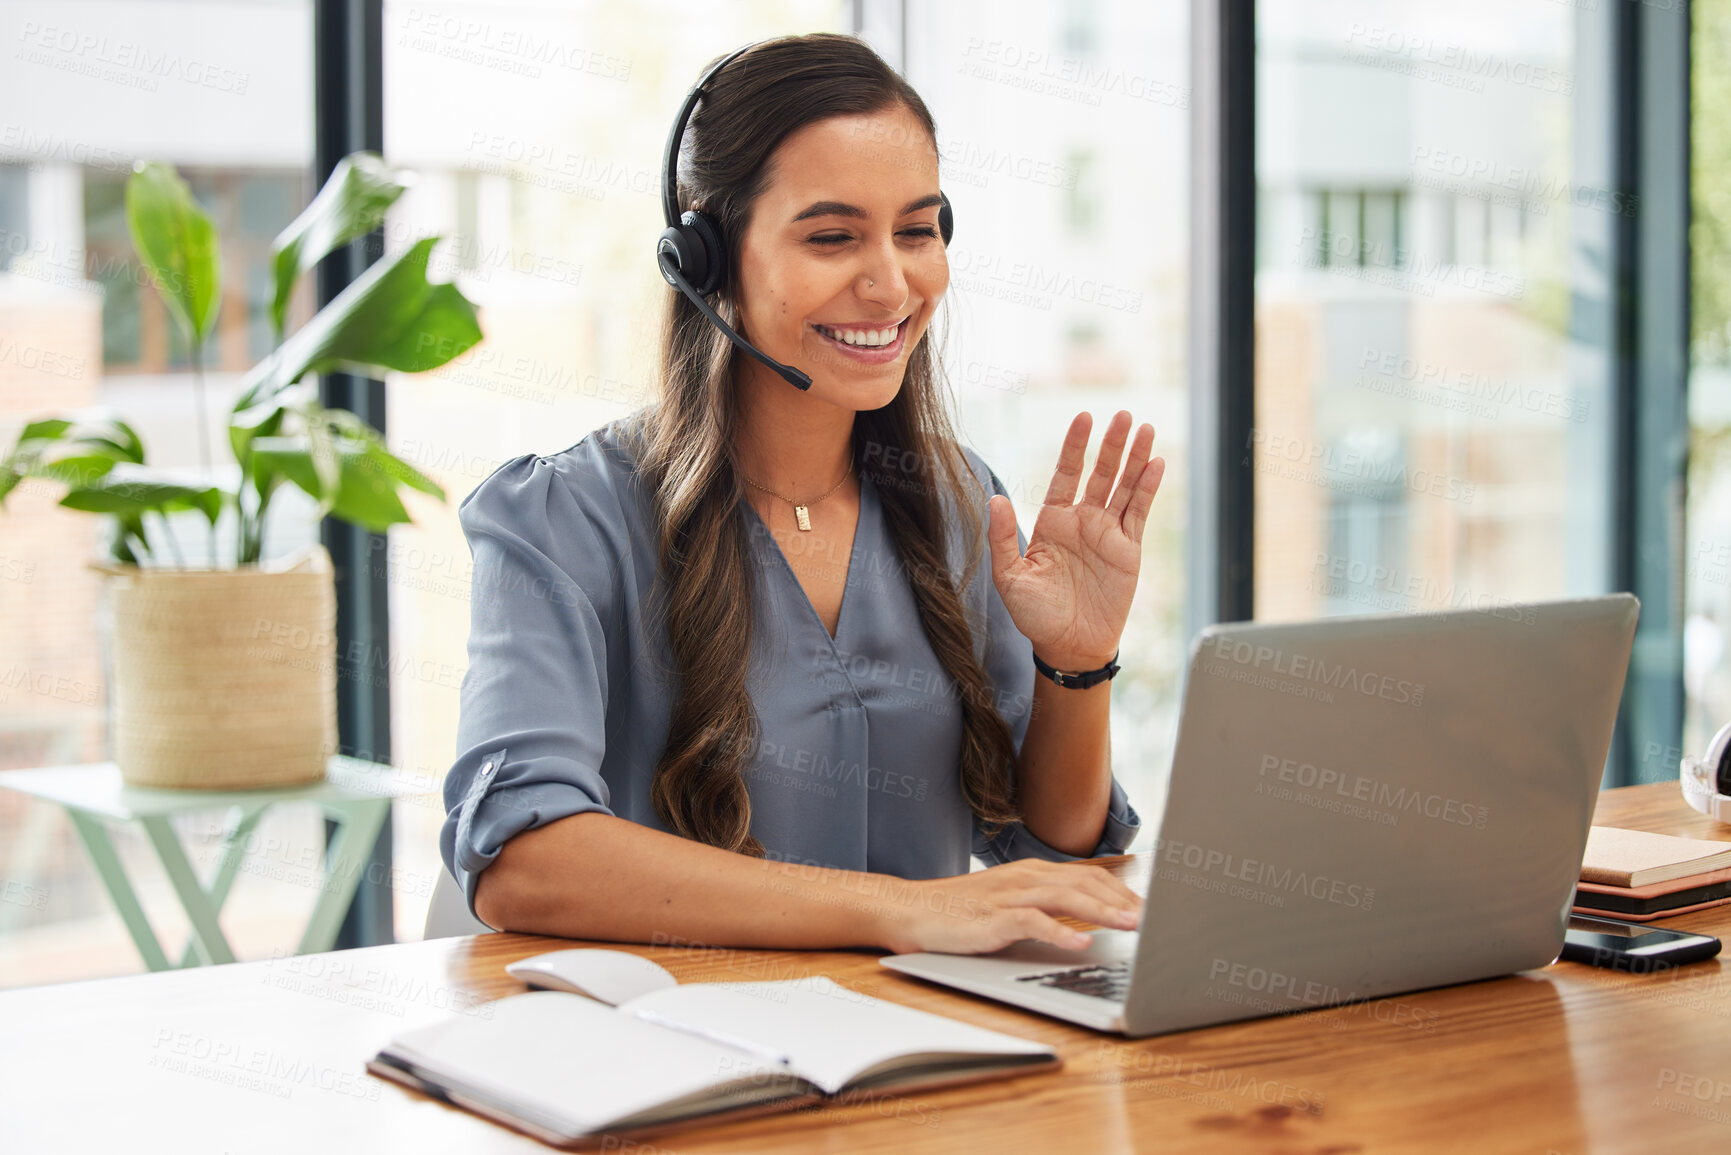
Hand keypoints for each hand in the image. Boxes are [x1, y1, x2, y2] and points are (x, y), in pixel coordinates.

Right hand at [873, 858, 1142, 954]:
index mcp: (1031, 872)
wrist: (909, 908)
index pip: (1087, 876)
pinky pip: (1032, 921)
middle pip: (1085, 883)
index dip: (1121, 891)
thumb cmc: (959, 911)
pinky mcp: (991, 918)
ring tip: (1132, 927)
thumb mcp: (1007, 901)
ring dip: (1103, 912)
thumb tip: (1086, 919)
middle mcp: (1024, 877)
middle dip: (1123, 901)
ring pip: (1065, 897)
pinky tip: (1081, 944)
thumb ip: (1043, 905)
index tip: (1149, 909)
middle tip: (1155, 920)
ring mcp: (1007, 896)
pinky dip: (1060, 933)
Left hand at [986, 411, 1164, 670]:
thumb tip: (995, 498)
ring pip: (1126, 487)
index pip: (1067, 473)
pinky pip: (1141, 513)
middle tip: (1125, 415)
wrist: (1069, 647)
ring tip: (1146, 429)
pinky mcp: (1129, 550)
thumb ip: (1003, 537)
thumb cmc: (1035, 615)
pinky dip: (1149, 488)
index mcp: (1053, 521)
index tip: (1084, 418)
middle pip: (1102, 473)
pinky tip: (1157, 464)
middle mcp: (1083, 521)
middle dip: (1113, 445)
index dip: (1076, 447)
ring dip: (1136, 459)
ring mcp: (1108, 534)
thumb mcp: (1010, 577)